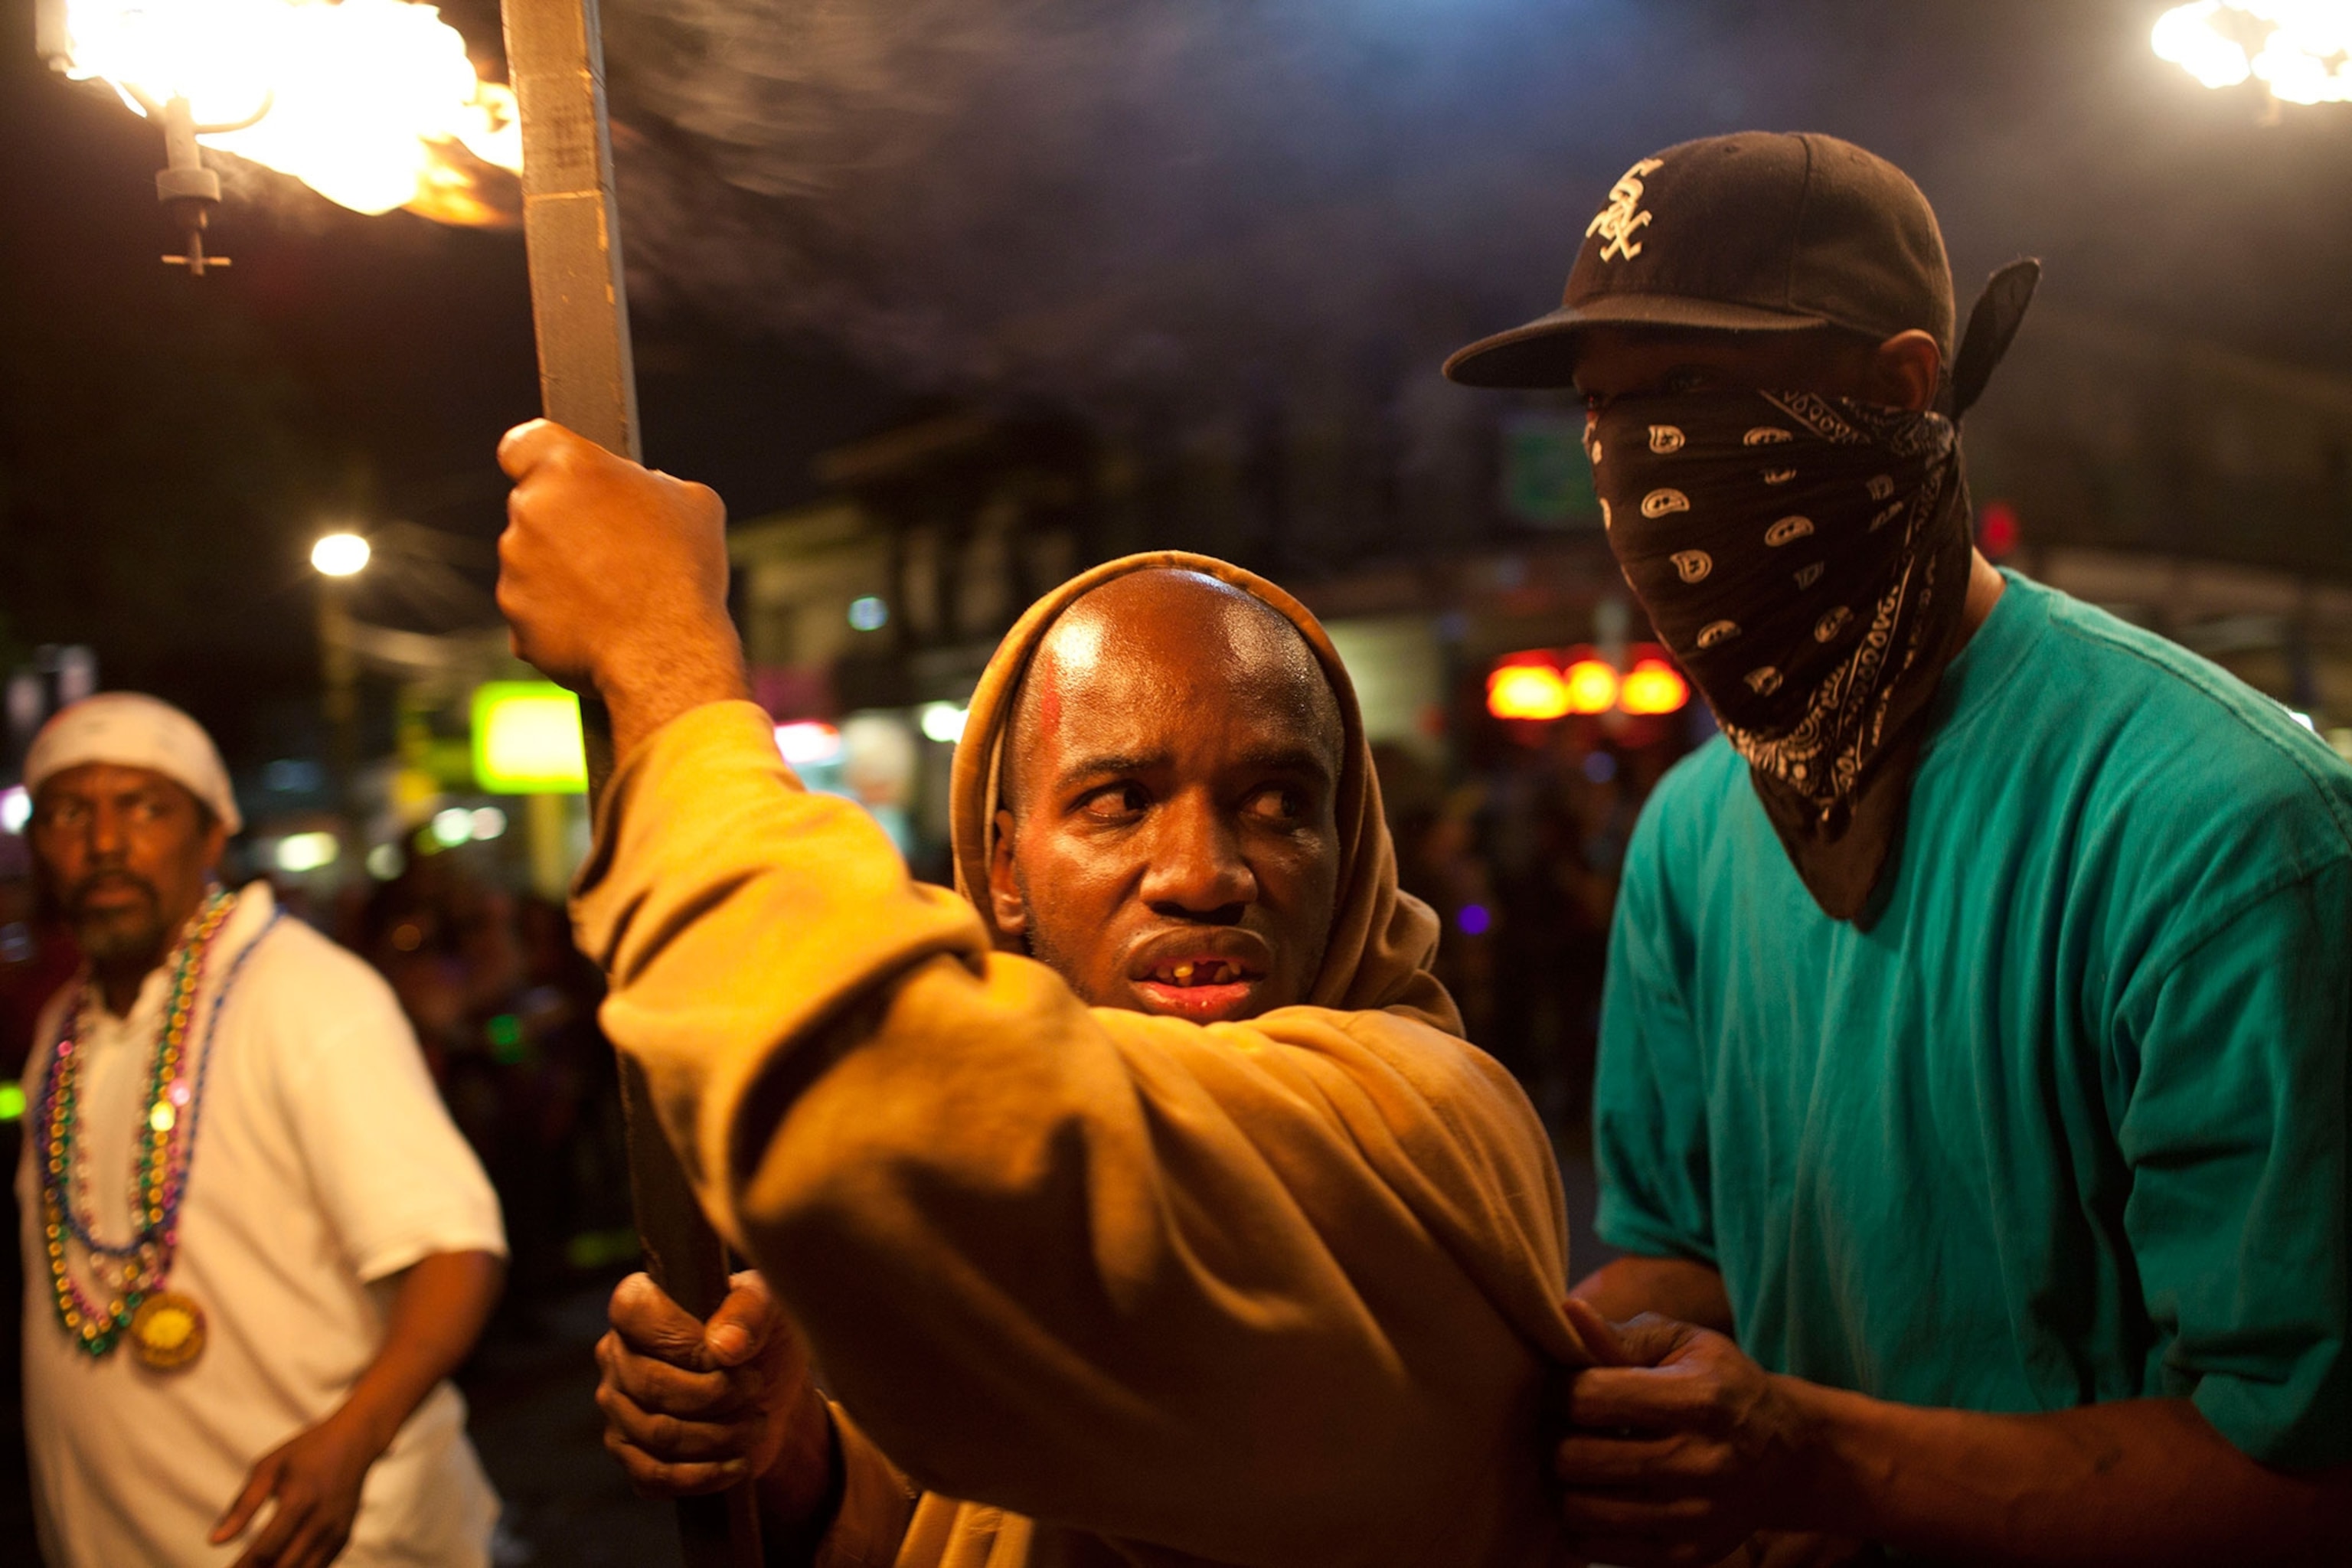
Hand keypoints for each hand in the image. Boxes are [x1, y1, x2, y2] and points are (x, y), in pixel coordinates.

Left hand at [210, 1407, 379, 1567]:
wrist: (355, 1441)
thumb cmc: (305, 1452)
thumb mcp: (268, 1468)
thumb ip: (242, 1506)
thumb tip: (215, 1541)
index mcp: (299, 1500)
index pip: (266, 1549)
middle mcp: (322, 1520)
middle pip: (284, 1567)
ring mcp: (336, 1531)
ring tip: (257, 1567)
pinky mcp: (343, 1538)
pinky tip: (278, 1563)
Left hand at [495, 420, 742, 708]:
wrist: (666, 653)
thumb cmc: (684, 573)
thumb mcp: (694, 505)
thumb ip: (653, 484)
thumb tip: (642, 490)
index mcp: (571, 468)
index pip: (524, 442)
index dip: (538, 457)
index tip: (556, 475)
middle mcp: (532, 509)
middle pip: (537, 506)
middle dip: (568, 524)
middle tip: (617, 550)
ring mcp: (515, 565)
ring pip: (533, 560)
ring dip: (563, 572)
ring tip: (616, 596)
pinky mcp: (513, 614)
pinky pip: (533, 609)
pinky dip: (558, 617)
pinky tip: (601, 628)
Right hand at [595, 1269, 822, 1499]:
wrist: (770, 1397)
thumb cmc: (762, 1342)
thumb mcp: (770, 1309)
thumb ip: (750, 1311)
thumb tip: (724, 1346)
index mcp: (639, 1307)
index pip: (633, 1312)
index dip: (685, 1339)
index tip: (730, 1355)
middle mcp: (616, 1356)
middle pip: (653, 1384)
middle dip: (718, 1394)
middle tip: (755, 1389)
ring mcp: (617, 1408)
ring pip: (659, 1434)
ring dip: (720, 1435)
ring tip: (756, 1424)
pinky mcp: (629, 1454)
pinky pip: (655, 1475)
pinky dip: (705, 1474)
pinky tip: (737, 1463)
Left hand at [1553, 1305, 1825, 1567]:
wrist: (1788, 1454)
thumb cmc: (1722, 1385)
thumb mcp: (1685, 1344)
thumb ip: (1622, 1335)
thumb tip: (1567, 1313)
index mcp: (1696, 1401)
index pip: (1589, 1398)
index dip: (1560, 1389)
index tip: (1564, 1387)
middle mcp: (1698, 1464)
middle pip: (1576, 1458)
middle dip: (1556, 1437)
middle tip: (1562, 1427)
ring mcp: (1694, 1517)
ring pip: (1580, 1509)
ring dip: (1564, 1484)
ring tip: (1578, 1461)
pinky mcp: (1688, 1555)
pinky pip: (1600, 1549)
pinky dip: (1582, 1523)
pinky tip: (1595, 1495)